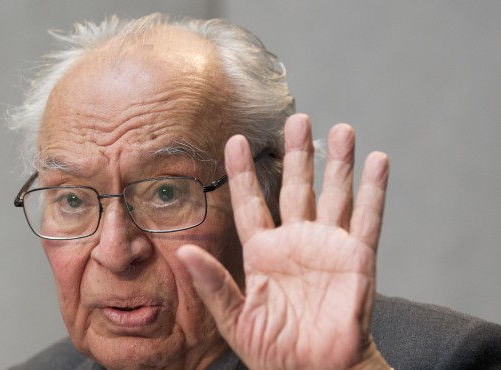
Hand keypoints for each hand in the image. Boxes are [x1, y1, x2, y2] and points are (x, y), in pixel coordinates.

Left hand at [178, 114, 390, 368]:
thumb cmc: (274, 351)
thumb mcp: (236, 318)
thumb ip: (213, 283)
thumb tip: (186, 253)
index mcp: (263, 253)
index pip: (250, 203)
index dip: (243, 172)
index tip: (236, 140)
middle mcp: (295, 242)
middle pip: (295, 187)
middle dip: (297, 154)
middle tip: (297, 119)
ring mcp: (328, 247)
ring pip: (334, 194)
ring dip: (338, 163)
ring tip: (341, 129)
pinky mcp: (357, 258)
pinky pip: (367, 219)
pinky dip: (374, 191)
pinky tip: (378, 162)